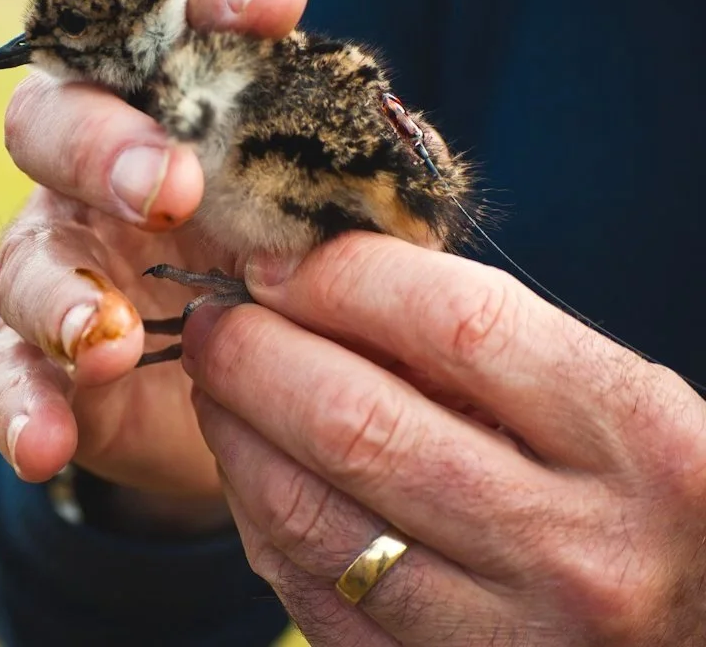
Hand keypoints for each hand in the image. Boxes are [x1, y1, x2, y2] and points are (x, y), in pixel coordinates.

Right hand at [0, 0, 308, 510]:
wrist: (241, 398)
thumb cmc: (286, 277)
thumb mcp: (330, 228)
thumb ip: (351, 188)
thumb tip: (403, 155)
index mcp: (169, 112)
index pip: (169, 28)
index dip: (213, 0)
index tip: (281, 5)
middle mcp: (92, 169)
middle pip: (56, 120)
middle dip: (104, 146)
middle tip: (168, 187)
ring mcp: (56, 262)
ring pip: (24, 256)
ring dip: (62, 294)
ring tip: (112, 339)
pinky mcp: (35, 357)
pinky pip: (2, 374)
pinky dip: (21, 407)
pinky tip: (46, 441)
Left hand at [182, 232, 705, 644]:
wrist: (692, 640)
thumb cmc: (637, 498)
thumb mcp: (606, 405)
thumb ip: (485, 344)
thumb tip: (319, 283)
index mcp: (637, 441)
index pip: (456, 324)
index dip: (341, 278)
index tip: (280, 265)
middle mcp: (577, 548)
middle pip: (356, 423)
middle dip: (253, 353)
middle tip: (217, 321)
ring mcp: (504, 637)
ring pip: (307, 514)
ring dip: (232, 431)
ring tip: (218, 384)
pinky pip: (303, 588)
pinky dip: (253, 515)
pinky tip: (249, 468)